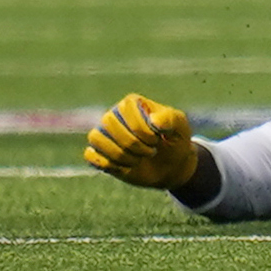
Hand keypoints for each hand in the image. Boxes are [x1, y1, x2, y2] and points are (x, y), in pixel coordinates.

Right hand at [84, 93, 202, 190]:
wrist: (172, 166)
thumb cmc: (175, 141)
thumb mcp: (180, 127)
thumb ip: (170, 119)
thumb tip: (153, 121)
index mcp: (132, 103)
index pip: (125, 111)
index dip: (141, 130)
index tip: (158, 140)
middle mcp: (114, 115)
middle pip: (107, 123)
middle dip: (131, 143)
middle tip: (150, 152)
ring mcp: (107, 135)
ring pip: (96, 138)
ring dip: (119, 154)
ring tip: (137, 161)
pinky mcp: (102, 155)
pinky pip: (90, 156)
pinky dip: (107, 164)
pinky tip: (124, 167)